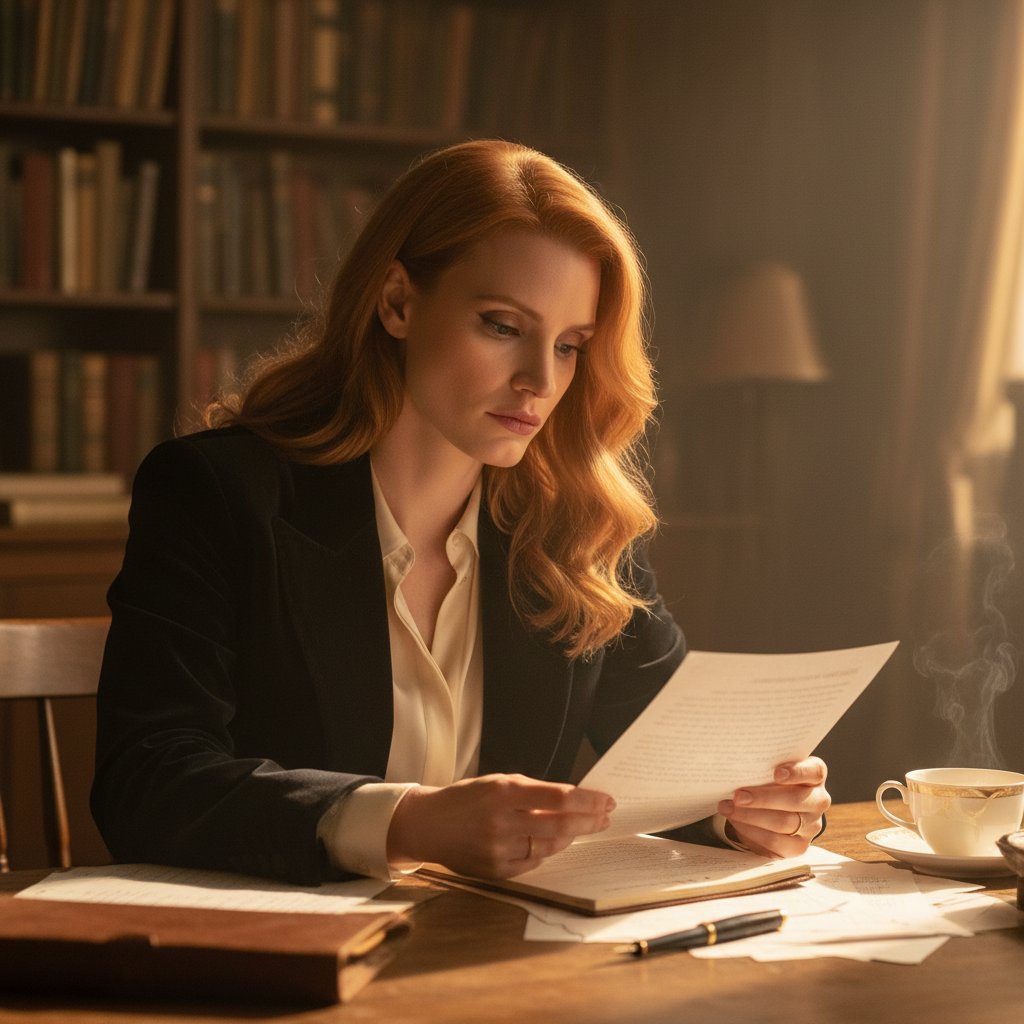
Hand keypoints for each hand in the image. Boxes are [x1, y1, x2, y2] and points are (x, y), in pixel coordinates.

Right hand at [386, 773, 614, 878]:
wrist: (428, 825)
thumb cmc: (467, 799)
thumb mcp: (497, 782)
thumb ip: (532, 791)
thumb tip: (572, 799)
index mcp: (504, 792)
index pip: (559, 798)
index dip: (588, 801)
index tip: (606, 800)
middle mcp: (502, 821)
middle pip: (561, 825)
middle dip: (589, 821)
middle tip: (605, 816)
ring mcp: (499, 849)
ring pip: (550, 846)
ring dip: (571, 836)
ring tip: (582, 827)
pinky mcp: (496, 871)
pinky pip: (533, 863)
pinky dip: (546, 851)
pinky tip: (554, 841)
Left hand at [717, 757, 830, 857]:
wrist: (771, 809)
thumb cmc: (769, 781)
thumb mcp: (769, 770)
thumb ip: (763, 767)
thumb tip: (738, 768)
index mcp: (814, 776)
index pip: (814, 771)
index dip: (797, 772)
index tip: (776, 773)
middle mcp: (818, 800)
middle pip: (795, 800)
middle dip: (763, 798)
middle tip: (738, 796)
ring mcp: (811, 825)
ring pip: (784, 822)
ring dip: (751, 816)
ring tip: (728, 808)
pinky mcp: (799, 846)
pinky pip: (774, 841)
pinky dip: (751, 831)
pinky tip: (736, 821)